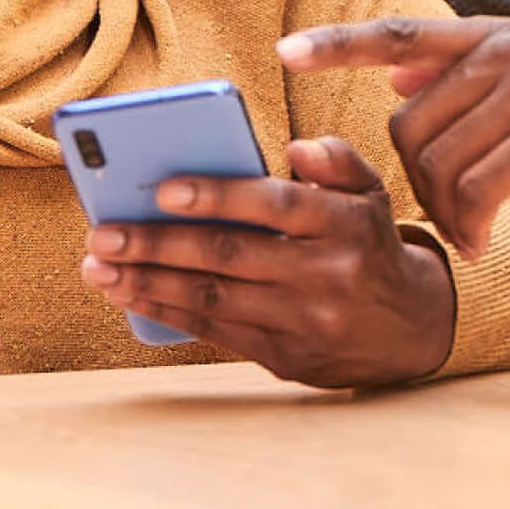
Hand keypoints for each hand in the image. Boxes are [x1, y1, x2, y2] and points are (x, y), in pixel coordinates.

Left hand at [75, 136, 455, 388]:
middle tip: (104, 233)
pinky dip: (169, 313)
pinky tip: (131, 296)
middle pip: (231, 256)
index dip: (217, 196)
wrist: (412, 329)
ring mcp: (305, 321)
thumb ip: (336, 161)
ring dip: (148, 283)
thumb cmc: (368, 245)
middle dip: (159, 244)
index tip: (163, 190)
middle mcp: (325, 274)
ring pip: (214, 298)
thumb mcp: (370, 194)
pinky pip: (218, 332)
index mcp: (345, 223)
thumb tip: (296, 150)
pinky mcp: (287, 358)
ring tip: (98, 268)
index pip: (275, 204)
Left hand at [281, 17, 509, 305]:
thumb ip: (459, 90)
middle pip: (408, 123)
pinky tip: (489, 241)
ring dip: (449, 213)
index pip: (397, 36)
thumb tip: (396, 75)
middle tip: (460, 211)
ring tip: (478, 227)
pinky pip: (473, 191)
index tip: (286, 53)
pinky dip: (473, 228)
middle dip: (421, 182)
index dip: (339, 46)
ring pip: (436, 161)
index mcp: (494, 37)